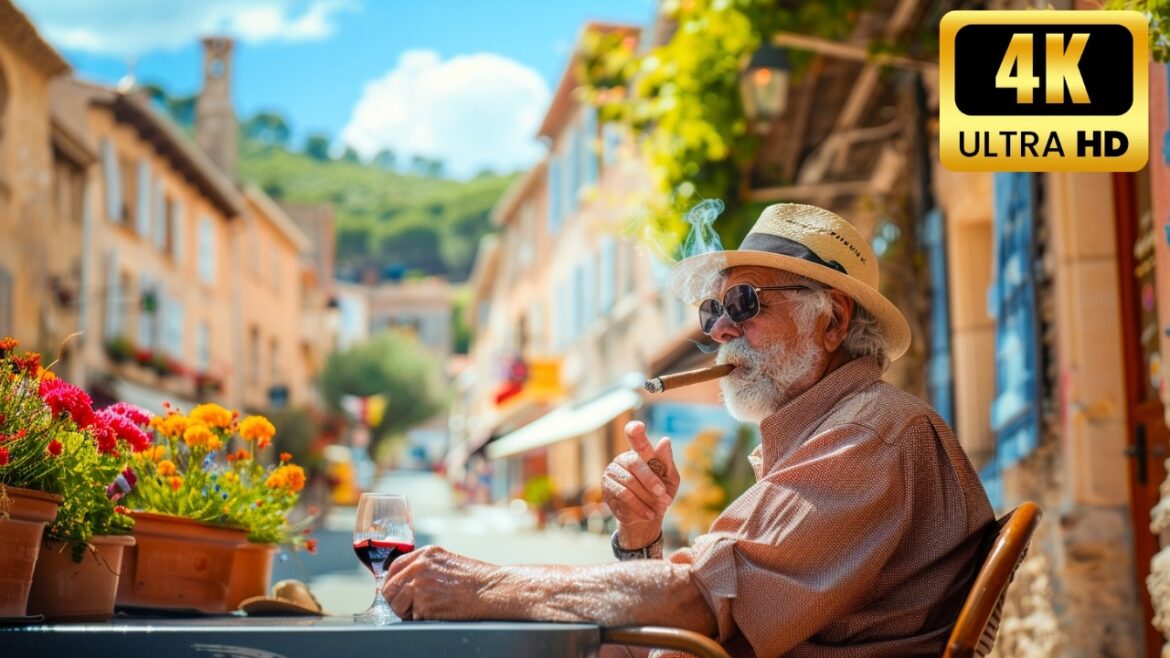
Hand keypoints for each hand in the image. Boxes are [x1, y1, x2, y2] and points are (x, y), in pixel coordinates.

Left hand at [383, 545, 499, 619]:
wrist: (491, 589)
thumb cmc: (476, 578)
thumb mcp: (447, 561)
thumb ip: (425, 566)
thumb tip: (406, 580)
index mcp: (426, 554)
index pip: (394, 567)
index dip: (392, 583)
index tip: (395, 592)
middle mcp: (420, 566)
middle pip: (389, 588)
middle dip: (396, 600)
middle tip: (409, 606)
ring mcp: (420, 585)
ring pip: (397, 605)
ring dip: (408, 611)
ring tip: (427, 610)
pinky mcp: (424, 604)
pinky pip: (412, 617)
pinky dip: (423, 619)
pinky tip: (438, 612)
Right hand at [601, 421, 678, 548]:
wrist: (648, 515)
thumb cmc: (661, 493)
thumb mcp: (670, 478)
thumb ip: (666, 461)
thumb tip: (665, 441)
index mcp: (641, 451)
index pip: (635, 436)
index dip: (635, 431)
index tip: (638, 427)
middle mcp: (624, 458)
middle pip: (634, 462)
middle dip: (650, 480)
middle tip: (663, 494)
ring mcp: (612, 471)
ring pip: (629, 482)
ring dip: (647, 497)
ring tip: (660, 509)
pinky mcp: (607, 487)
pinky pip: (623, 495)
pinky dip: (639, 506)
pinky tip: (649, 514)